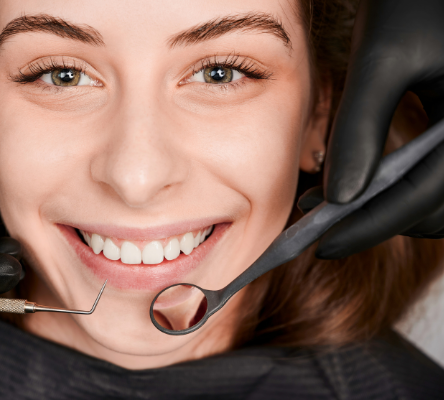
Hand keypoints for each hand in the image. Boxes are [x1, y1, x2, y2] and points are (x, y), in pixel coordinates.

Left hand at [319, 0, 443, 257]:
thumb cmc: (413, 0)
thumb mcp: (382, 57)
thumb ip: (360, 127)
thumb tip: (338, 198)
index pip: (424, 196)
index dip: (369, 226)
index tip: (323, 246)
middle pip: (435, 206)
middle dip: (376, 220)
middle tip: (320, 222)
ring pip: (439, 199)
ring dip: (388, 208)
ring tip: (331, 202)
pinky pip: (438, 177)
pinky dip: (401, 187)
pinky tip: (360, 179)